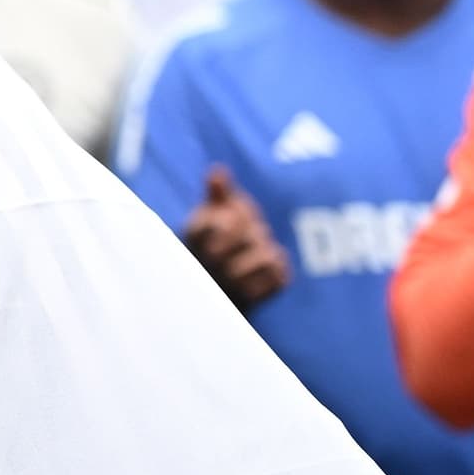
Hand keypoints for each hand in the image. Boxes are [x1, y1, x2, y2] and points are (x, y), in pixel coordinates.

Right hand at [183, 165, 291, 310]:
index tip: (229, 218)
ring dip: (267, 251)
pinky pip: (279, 278)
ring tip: (257, 254)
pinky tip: (265, 271)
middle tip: (251, 235)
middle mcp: (206, 265)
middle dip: (256, 230)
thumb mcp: (211, 216)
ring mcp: (228, 287)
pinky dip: (278, 270)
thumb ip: (218, 194)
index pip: (224, 221)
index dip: (235, 216)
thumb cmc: (213, 246)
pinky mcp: (250, 303)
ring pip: (266, 257)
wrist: (213, 296)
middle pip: (249, 236)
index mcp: (194, 238)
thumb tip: (218, 171)